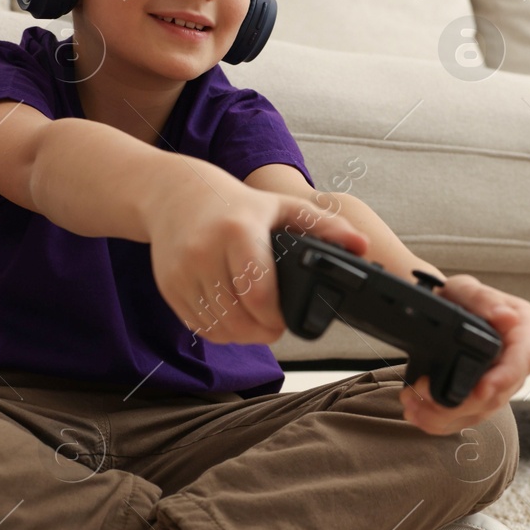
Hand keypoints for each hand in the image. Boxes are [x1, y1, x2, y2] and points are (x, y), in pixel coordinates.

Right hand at [147, 175, 368, 345]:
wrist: (174, 194)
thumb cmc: (235, 203)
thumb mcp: (283, 206)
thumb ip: (326, 226)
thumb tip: (361, 246)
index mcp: (238, 231)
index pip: (260, 294)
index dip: (277, 317)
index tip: (286, 319)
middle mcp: (205, 252)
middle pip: (239, 318)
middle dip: (262, 332)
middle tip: (274, 326)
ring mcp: (183, 271)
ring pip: (218, 327)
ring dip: (242, 335)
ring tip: (256, 323)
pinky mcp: (169, 286)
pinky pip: (199, 325)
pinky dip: (219, 331)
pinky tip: (233, 318)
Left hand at [397, 275, 529, 434]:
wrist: (444, 311)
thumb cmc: (458, 297)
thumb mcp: (466, 289)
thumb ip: (483, 299)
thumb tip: (507, 316)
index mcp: (525, 327)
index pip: (523, 359)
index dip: (504, 378)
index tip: (482, 388)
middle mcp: (520, 358)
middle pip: (500, 393)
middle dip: (462, 402)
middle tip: (424, 394)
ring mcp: (503, 381)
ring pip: (480, 411)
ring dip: (443, 414)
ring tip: (413, 404)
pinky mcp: (485, 398)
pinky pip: (467, 417)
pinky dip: (440, 421)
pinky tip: (418, 414)